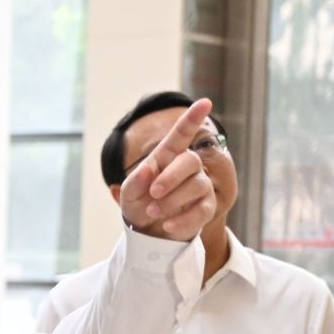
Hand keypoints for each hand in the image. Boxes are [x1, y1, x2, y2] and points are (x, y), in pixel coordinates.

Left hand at [118, 97, 218, 240]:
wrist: (147, 232)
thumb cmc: (138, 205)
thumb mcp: (128, 195)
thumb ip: (133, 183)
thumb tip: (146, 170)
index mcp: (166, 157)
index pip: (181, 135)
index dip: (192, 119)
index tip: (205, 102)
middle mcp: (187, 168)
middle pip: (191, 161)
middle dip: (171, 177)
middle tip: (153, 193)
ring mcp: (199, 186)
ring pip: (197, 186)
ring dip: (172, 201)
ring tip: (152, 211)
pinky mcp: (205, 207)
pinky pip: (202, 210)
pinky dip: (183, 219)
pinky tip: (167, 225)